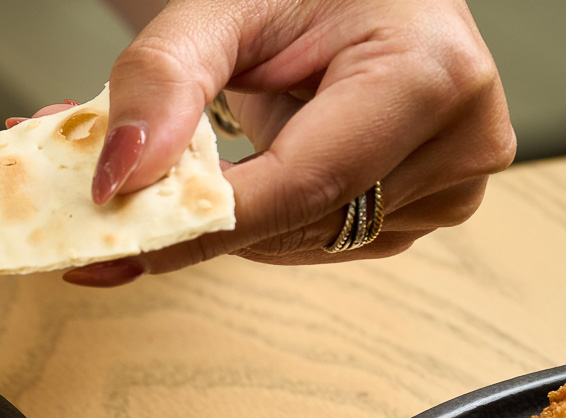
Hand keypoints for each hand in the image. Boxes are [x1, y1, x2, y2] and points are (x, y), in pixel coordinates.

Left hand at [62, 0, 515, 286]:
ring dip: (224, 219)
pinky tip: (238, 174)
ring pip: (297, 246)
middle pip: (295, 225)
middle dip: (196, 219)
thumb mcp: (223, 8)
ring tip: (181, 164)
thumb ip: (162, 82)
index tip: (114, 243)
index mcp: (429, 74)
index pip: (300, 185)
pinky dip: (257, 219)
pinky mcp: (423, 210)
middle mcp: (457, 139)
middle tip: (109, 199)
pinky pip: (314, 242)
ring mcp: (448, 185)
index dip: (200, 226)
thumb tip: (120, 179)